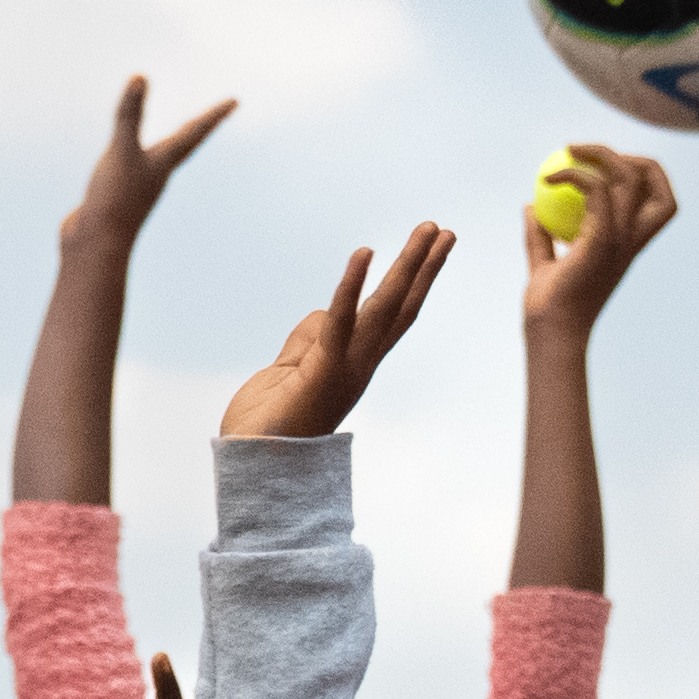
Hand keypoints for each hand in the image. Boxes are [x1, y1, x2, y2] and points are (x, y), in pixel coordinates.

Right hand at [63, 72, 234, 257]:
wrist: (95, 245)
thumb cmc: (113, 199)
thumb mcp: (121, 149)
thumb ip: (130, 113)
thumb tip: (141, 76)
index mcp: (163, 164)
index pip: (194, 133)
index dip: (214, 115)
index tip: (236, 101)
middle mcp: (156, 175)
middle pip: (183, 146)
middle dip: (199, 127)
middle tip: (216, 115)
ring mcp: (137, 186)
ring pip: (160, 159)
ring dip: (170, 144)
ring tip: (175, 134)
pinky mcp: (117, 196)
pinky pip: (132, 169)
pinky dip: (137, 157)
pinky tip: (130, 160)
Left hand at [223, 220, 455, 437]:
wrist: (254, 471)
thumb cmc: (266, 429)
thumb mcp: (286, 371)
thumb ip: (307, 341)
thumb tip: (323, 312)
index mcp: (352, 366)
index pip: (389, 317)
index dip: (411, 282)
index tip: (430, 249)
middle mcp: (359, 366)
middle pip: (399, 307)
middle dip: (424, 267)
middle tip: (444, 229)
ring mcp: (346, 370)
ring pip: (385, 308)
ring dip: (409, 265)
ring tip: (429, 228)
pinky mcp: (323, 372)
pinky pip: (339, 322)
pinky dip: (351, 286)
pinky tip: (365, 252)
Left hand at [522, 143, 673, 334]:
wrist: (550, 332)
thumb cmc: (548, 307)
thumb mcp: (544, 264)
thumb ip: (541, 235)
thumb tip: (530, 205)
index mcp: (627, 245)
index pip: (660, 204)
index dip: (646, 176)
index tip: (607, 168)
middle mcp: (630, 240)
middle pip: (660, 187)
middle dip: (638, 159)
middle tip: (593, 154)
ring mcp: (619, 240)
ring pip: (631, 178)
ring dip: (601, 153)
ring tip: (569, 151)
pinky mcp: (601, 241)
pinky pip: (596, 191)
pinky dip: (574, 175)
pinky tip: (547, 179)